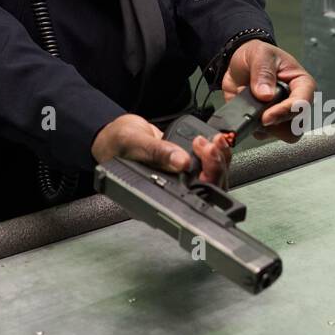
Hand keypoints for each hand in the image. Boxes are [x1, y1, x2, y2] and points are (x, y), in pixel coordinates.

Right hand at [92, 113, 232, 185]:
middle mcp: (170, 193)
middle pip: (206, 191)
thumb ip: (157, 152)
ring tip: (213, 141)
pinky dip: (215, 153)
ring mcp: (180, 181)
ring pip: (212, 178)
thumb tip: (181, 161)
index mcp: (155, 197)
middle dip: (215, 167)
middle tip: (209, 147)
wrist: (116, 133)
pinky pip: (208, 165)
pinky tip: (214, 141)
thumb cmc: (115, 143)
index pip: (189, 201)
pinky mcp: (186, 168)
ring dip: (219, 159)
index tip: (206, 166)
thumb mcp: (133, 143)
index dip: (205, 185)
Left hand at [221, 41, 315, 143]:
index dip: (286, 111)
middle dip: (276, 123)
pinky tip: (246, 110)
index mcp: (301, 83)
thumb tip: (266, 95)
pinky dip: (252, 126)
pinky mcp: (267, 123)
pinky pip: (263, 134)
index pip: (303, 103)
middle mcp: (295, 102)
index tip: (268, 116)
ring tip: (251, 105)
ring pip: (281, 134)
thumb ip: (263, 72)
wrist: (239, 64)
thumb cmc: (257, 55)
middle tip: (258, 114)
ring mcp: (281, 115)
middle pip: (296, 126)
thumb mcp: (260, 54)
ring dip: (263, 125)